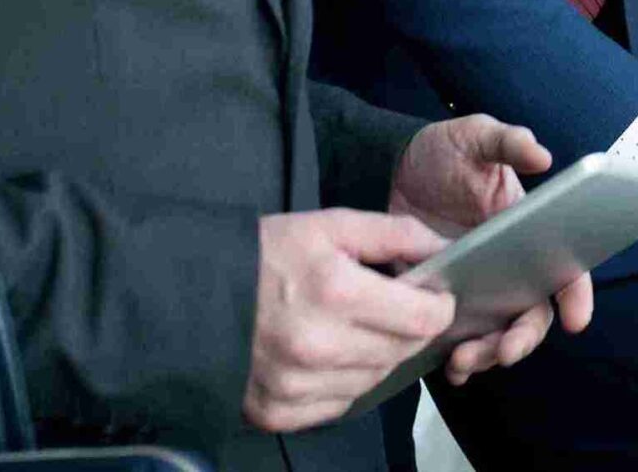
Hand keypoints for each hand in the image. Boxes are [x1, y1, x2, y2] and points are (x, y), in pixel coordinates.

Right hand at [243, 209, 455, 432]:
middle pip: (402, 352)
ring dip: (377, 357)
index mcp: (336, 291)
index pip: (423, 319)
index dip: (438, 306)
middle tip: (388, 308)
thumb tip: (444, 250)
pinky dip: (343, 383)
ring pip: (374, 381)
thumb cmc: (267, 254)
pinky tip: (327, 356)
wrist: (193, 293)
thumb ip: (396, 234)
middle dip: (407, 328)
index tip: (433, 297)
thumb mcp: (332, 225)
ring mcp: (295, 385)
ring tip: (352, 329)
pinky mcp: (276, 412)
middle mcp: (318, 345)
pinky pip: (338, 404)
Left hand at [387, 114, 594, 384]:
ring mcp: (479, 287)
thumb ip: (507, 142)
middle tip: (504, 352)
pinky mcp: (446, 301)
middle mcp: (511, 266)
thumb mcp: (476, 136)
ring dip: (487, 355)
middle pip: (532, 314)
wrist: (394, 167)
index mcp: (529, 231)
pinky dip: (458, 360)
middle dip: (524, 339)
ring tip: (462, 361)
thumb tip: (540, 155)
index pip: (565, 267)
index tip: (576, 319)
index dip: (577, 295)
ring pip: (498, 334)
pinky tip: (446, 367)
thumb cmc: (446, 150)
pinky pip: (459, 339)